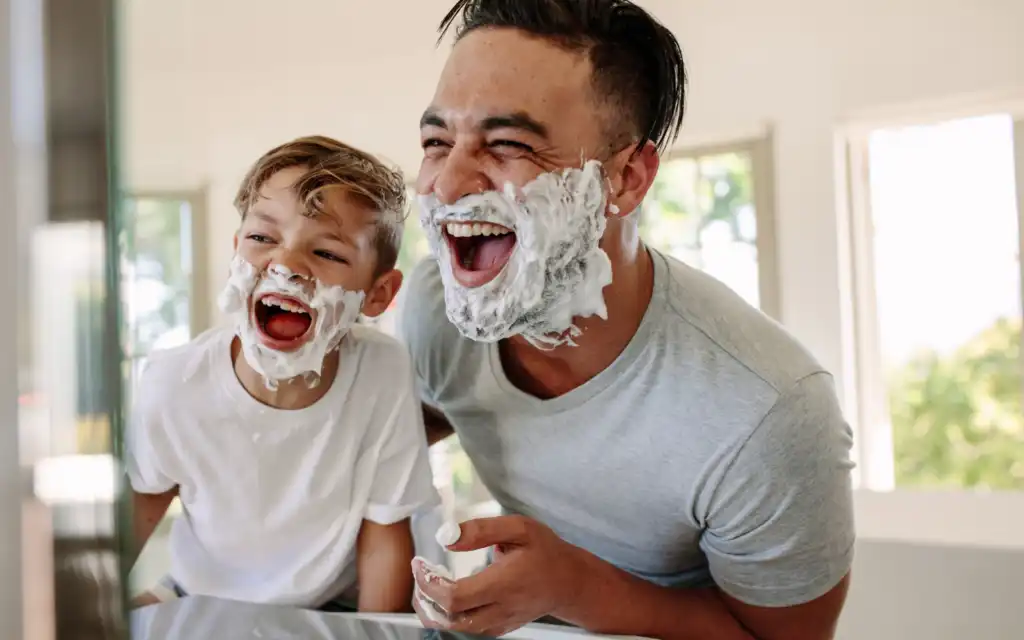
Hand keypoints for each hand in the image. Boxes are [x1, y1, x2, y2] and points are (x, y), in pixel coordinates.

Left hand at [412, 515, 588, 636]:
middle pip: (450, 621)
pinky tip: (444, 597)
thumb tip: (448, 538)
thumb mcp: (520, 528)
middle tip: (421, 574)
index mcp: (504, 584)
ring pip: (456, 630)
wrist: (569, 581)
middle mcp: (501, 609)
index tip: (420, 563)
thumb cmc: (546, 552)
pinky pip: (467, 631)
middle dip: (425, 600)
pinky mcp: (499, 628)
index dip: (430, 584)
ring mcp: (500, 623)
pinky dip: (448, 618)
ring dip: (433, 612)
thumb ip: (482, 530)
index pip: (456, 597)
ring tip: (427, 585)